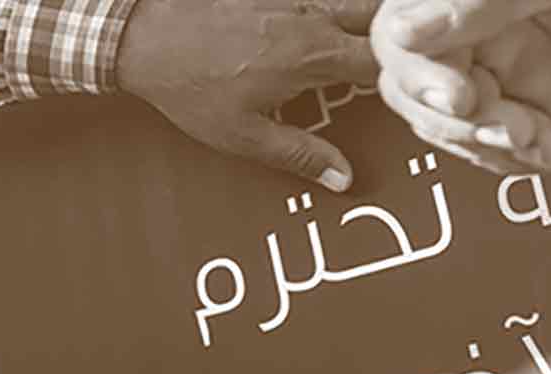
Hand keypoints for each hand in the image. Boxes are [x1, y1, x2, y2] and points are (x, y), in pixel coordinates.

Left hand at [116, 0, 384, 190]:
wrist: (141, 32)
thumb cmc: (188, 84)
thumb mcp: (241, 135)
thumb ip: (299, 155)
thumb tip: (343, 179)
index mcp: (314, 55)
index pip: (387, 60)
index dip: (407, 75)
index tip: (408, 89)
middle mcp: (313, 13)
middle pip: (384, 12)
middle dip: (401, 32)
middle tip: (405, 53)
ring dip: (370, 12)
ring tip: (379, 34)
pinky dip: (333, 2)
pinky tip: (331, 19)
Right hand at [372, 0, 550, 173]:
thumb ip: (489, 0)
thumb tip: (408, 31)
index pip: (401, 34)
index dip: (417, 72)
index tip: (461, 95)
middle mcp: (481, 14)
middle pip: (418, 83)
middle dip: (452, 119)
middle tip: (505, 130)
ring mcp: (517, 51)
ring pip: (459, 117)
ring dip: (485, 143)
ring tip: (534, 144)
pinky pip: (511, 133)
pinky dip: (520, 156)